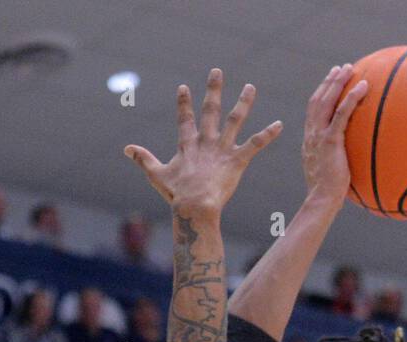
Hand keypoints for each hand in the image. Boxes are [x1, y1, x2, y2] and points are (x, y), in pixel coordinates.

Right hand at [125, 69, 281, 217]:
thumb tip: (126, 148)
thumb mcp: (156, 174)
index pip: (185, 119)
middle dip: (213, 90)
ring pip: (235, 120)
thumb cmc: (176, 194)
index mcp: (188, 145)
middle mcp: (206, 141)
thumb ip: (144, 159)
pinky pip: (255, 144)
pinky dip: (268, 134)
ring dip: (244, 103)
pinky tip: (280, 124)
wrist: (195, 206)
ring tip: (251, 87)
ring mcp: (222, 149)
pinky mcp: (237, 160)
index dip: (184, 103)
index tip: (184, 87)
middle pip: (210, 110)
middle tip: (217, 71)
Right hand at [302, 64, 368, 204]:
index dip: (321, 94)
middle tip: (340, 68)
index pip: (313, 110)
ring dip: (338, 82)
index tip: (330, 82)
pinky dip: (351, 97)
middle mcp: (311, 133)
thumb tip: (351, 159)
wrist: (322, 199)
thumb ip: (336, 159)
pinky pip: (342, 113)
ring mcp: (319, 136)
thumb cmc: (328, 193)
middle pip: (317, 100)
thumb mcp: (330, 171)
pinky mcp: (330, 140)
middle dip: (329, 82)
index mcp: (310, 139)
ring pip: (326, 101)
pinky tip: (364, 86)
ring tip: (349, 69)